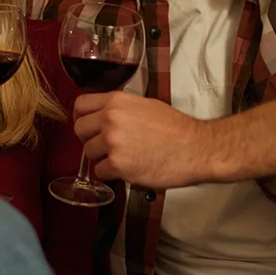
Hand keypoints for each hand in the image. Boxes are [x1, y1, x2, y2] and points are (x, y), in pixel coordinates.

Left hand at [73, 91, 217, 189]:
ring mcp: (113, 142)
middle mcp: (110, 119)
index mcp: (116, 101)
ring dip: (102, 157)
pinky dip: (112, 173)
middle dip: (90, 139)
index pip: (80, 105)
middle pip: (79, 130)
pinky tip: (129, 168)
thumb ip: (119, 108)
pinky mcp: (118, 165)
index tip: (89, 126)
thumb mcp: (144, 105)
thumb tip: (101, 115)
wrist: (196, 148)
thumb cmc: (175, 128)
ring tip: (124, 156)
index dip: (82, 117)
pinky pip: (100, 171)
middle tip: (107, 145)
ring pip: (88, 152)